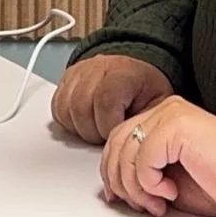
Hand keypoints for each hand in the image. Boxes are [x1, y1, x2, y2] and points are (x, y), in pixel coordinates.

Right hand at [51, 52, 174, 144]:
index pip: (104, 101)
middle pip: (80, 107)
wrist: (135, 72)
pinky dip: (68, 121)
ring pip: (65, 108)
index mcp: (122, 72)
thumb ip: (146, 124)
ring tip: (98, 128)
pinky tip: (85, 121)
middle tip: (108, 135)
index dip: (108, 126)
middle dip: (94, 132)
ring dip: (80, 128)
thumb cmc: (146, 89)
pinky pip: (57, 106)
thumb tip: (140, 148)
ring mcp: (79, 72)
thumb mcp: (158, 104)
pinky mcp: (66, 79)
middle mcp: (97, 68)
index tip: (118, 133)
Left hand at [100, 96, 215, 216]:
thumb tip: (114, 189)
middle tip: (141, 205)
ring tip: (158, 203)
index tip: (121, 198)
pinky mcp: (176, 126)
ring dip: (135, 187)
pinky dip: (149, 182)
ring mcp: (170, 114)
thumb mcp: (173, 179)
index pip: (118, 138)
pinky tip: (170, 192)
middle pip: (115, 142)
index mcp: (164, 117)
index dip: (113, 170)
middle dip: (120, 180)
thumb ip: (144, 174)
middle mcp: (164, 109)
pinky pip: (142, 158)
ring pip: (125, 151)